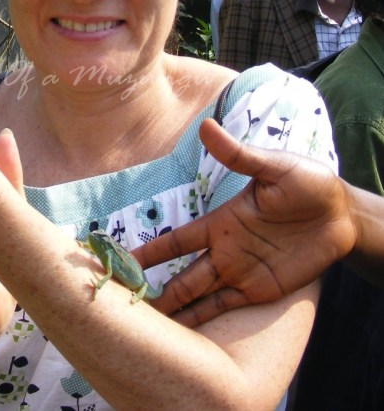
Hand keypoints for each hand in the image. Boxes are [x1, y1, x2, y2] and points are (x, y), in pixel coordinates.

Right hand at [132, 118, 356, 326]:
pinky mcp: (262, 290)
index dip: (150, 252)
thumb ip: (238, 156)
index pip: (176, 241)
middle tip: (126, 309)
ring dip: (177, 312)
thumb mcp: (272, 167)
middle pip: (182, 276)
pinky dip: (205, 321)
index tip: (121, 262)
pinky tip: (187, 338)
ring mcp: (242, 273)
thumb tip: (205, 126)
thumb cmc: (307, 183)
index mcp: (220, 223)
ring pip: (200, 297)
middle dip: (155, 291)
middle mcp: (224, 251)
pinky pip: (228, 309)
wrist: (343, 213)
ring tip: (150, 333)